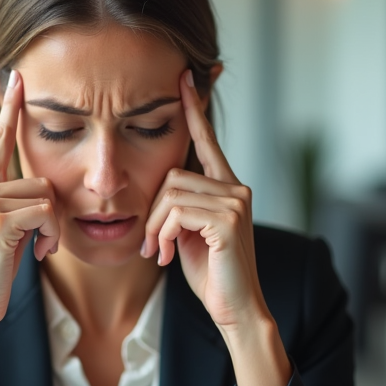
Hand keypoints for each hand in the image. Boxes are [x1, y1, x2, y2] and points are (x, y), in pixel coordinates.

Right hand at [0, 69, 58, 331]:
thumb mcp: (8, 232)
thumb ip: (19, 206)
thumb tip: (45, 196)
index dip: (10, 108)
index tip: (18, 76)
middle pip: (43, 178)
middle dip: (54, 214)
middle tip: (44, 243)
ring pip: (48, 195)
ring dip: (55, 228)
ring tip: (39, 250)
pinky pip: (47, 212)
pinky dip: (53, 235)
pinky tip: (40, 254)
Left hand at [141, 69, 269, 333]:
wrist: (234, 308)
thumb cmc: (209, 273)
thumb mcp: (186, 231)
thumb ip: (179, 205)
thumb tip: (160, 190)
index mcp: (226, 186)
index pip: (206, 140)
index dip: (193, 109)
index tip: (184, 77)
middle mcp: (236, 187)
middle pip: (172, 176)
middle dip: (152, 213)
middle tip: (150, 245)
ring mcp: (235, 201)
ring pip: (170, 194)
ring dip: (154, 228)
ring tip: (158, 252)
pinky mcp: (227, 219)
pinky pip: (175, 212)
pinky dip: (162, 235)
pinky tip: (167, 256)